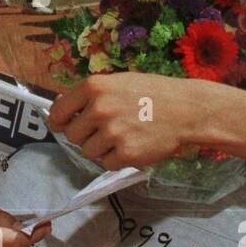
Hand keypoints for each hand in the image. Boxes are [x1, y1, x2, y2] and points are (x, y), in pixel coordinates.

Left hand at [47, 74, 215, 170]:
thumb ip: (91, 94)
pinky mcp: (126, 154)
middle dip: (84, 135)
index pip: (58, 112)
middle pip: (72, 135)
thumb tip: (63, 107)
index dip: (59, 121)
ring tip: (123, 135)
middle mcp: (100, 109)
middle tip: (105, 130)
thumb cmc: (154, 93)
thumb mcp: (119, 82)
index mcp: (94, 87)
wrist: (187, 109)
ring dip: (101, 148)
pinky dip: (117, 159)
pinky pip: (107, 164)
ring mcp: (113, 133)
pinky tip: (133, 145)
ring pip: (88, 151)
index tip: (61, 125)